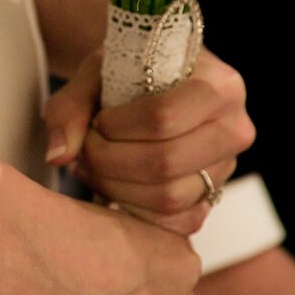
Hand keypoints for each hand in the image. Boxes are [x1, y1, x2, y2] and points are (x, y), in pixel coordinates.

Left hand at [43, 47, 254, 236]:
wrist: (151, 83)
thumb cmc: (126, 73)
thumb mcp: (94, 72)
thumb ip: (71, 108)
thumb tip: (60, 156)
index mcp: (219, 84)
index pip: (163, 118)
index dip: (116, 128)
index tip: (97, 121)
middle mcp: (234, 127)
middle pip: (165, 163)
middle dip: (110, 162)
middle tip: (85, 149)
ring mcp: (227, 167)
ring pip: (169, 197)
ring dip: (116, 187)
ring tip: (92, 166)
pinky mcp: (213, 197)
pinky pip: (176, 222)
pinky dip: (136, 210)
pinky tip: (114, 186)